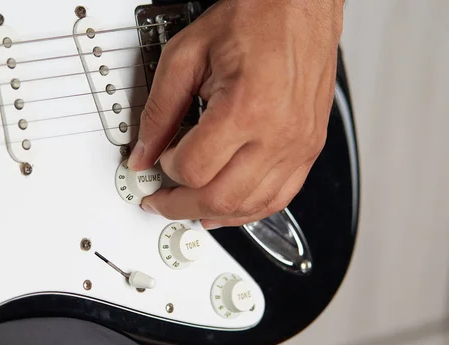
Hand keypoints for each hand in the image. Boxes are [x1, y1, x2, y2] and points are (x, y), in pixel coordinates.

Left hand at [127, 0, 344, 228]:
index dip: (166, 168)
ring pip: (251, 207)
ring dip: (213, 214)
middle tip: (160, 201)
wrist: (301, 4)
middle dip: (180, 207)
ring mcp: (298, 144)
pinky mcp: (309, 147)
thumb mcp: (187, 54)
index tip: (159, 157)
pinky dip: (250, 210)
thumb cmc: (255, 18)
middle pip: (220, 199)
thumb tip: (144, 152)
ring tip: (189, 207)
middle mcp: (278, 133)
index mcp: (246, 107)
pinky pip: (280, 197)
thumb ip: (159, 109)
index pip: (193, 169)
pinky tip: (230, 208)